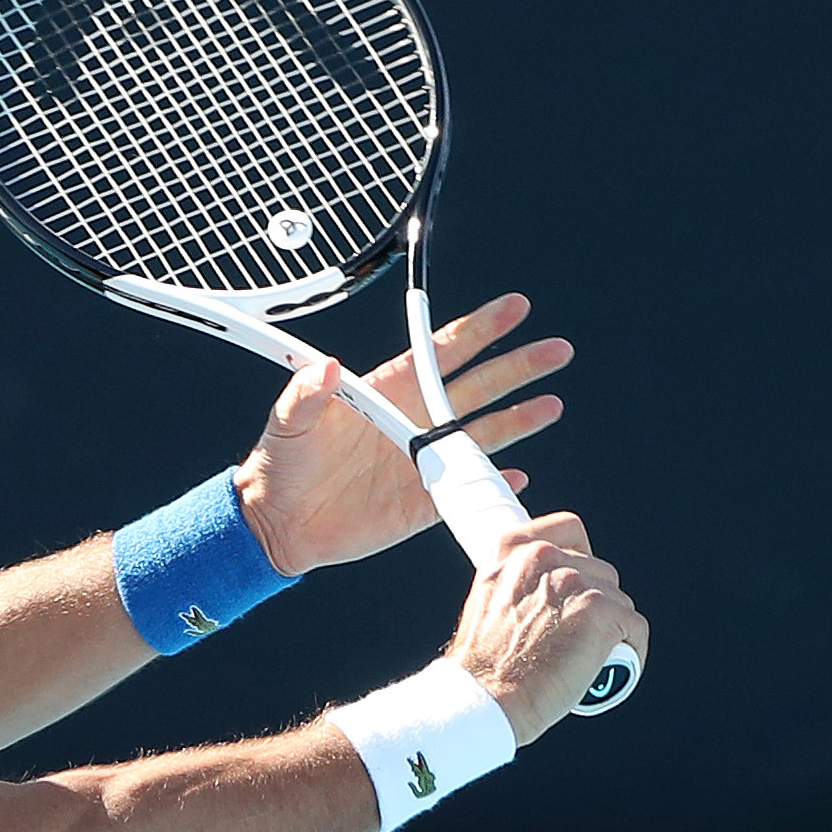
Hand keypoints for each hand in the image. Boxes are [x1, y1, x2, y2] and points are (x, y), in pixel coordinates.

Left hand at [231, 294, 572, 574]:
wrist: (275, 523)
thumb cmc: (278, 464)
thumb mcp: (287, 421)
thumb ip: (307, 392)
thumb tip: (326, 367)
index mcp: (388, 391)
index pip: (443, 352)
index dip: (481, 328)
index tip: (515, 308)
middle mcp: (412, 421)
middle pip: (478, 387)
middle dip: (519, 366)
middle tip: (556, 350)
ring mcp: (420, 462)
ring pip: (481, 435)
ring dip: (519, 420)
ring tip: (550, 405)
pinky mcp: (420, 503)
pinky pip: (464, 490)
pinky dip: (491, 482)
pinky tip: (515, 474)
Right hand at [446, 512, 647, 744]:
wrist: (484, 696)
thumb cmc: (482, 665)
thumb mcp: (487, 601)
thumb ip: (516, 581)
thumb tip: (543, 591)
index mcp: (515, 549)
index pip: (569, 530)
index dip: (581, 557)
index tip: (578, 582)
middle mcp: (547, 558)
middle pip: (599, 571)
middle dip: (595, 601)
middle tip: (577, 635)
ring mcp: (577, 583)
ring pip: (618, 600)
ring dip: (610, 626)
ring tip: (589, 655)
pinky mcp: (602, 612)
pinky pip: (635, 627)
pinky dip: (630, 648)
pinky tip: (612, 666)